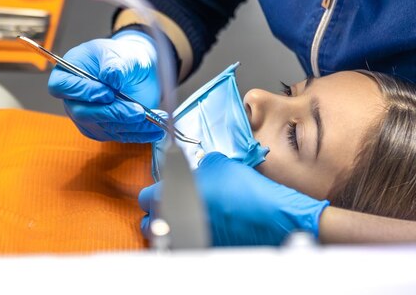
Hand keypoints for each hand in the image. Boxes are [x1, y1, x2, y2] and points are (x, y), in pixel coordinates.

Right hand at [46, 30, 162, 142]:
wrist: (134, 69)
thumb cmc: (120, 56)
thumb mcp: (120, 53)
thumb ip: (115, 63)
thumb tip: (111, 77)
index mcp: (67, 73)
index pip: (61, 86)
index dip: (82, 92)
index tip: (107, 93)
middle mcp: (73, 99)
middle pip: (83, 113)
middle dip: (113, 113)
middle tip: (137, 111)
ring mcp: (86, 117)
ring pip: (104, 128)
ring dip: (132, 126)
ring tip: (156, 119)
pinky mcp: (102, 130)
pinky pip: (119, 136)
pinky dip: (139, 133)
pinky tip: (156, 129)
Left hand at [138, 152, 329, 244]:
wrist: (270, 217)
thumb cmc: (243, 189)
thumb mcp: (219, 164)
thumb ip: (200, 165)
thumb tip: (198, 167)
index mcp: (172, 196)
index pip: (145, 197)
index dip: (154, 192)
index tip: (161, 190)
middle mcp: (175, 221)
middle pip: (149, 224)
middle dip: (157, 215)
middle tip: (169, 207)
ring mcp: (187, 239)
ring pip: (164, 240)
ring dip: (170, 231)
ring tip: (182, 222)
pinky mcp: (201, 251)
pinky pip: (184, 248)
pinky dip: (188, 241)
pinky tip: (200, 232)